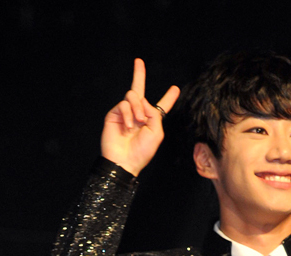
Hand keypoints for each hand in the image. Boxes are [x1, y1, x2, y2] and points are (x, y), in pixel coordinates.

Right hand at [101, 58, 179, 175]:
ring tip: (138, 122)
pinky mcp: (114, 114)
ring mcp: (126, 113)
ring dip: (137, 108)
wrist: (125, 161)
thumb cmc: (142, 151)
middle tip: (139, 61)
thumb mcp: (157, 132)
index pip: (161, 106)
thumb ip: (154, 114)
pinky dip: (129, 114)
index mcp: (152, 120)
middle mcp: (138, 114)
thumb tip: (142, 100)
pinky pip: (123, 105)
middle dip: (139, 74)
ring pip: (132, 96)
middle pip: (139, 91)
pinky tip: (130, 126)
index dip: (169, 97)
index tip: (175, 88)